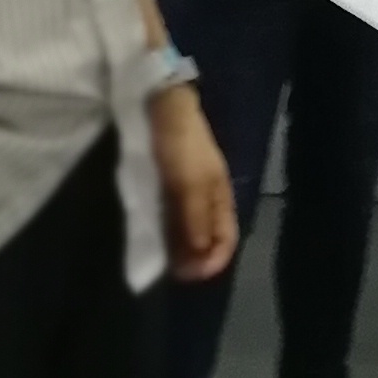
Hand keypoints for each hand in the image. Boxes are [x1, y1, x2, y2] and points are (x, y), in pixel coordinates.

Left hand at [153, 88, 239, 281]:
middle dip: (193, 258)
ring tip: (159, 260)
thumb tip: (200, 260)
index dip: (213, 261)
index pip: (227, 238)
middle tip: (170, 273)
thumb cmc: (181, 143)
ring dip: (178, 246)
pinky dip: (165, 229)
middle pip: (207, 237)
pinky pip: (172, 213)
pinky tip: (151, 234)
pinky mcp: (168, 180)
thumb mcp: (190, 183)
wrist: (160, 101)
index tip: (189, 277)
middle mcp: (207, 195)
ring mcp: (187, 187)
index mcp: (221, 195)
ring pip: (189, 227)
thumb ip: (195, 220)